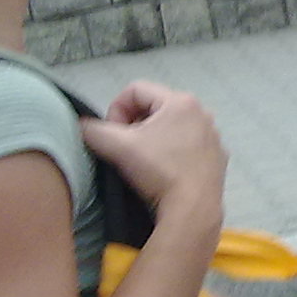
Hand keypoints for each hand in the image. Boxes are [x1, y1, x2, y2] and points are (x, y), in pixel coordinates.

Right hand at [81, 82, 226, 214]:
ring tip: (143, 163)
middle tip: (125, 150)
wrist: (193, 206)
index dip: (116, 110)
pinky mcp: (216, 155)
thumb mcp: (117, 147)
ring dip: (151, 140)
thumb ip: (92, 130)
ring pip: (170, 127)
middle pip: (153, 107)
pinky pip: (186, 145)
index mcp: (180, 101)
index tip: (114, 136)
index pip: (135, 90)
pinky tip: (163, 173)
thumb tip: (81, 125)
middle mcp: (201, 111)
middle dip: (133, 125)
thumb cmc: (158, 170)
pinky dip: (170, 154)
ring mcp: (211, 134)